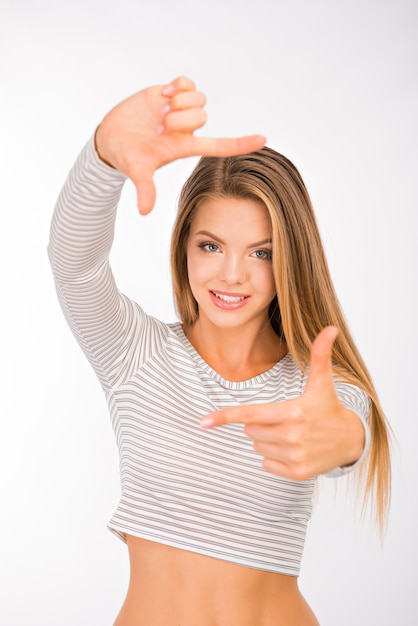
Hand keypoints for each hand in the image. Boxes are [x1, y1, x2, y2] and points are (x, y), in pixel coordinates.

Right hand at [95, 76, 265, 214]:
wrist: (110, 138)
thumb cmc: (126, 157)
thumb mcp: (137, 171)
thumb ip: (145, 189)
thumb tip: (144, 211)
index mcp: (184, 147)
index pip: (219, 146)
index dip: (241, 144)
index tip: (264, 140)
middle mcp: (186, 129)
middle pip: (203, 117)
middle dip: (180, 119)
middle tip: (159, 127)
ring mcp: (179, 111)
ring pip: (199, 99)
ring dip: (180, 102)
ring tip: (160, 111)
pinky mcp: (170, 94)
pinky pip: (188, 83)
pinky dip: (179, 86)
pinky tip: (164, 94)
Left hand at [200, 327, 365, 479]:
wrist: (351, 440)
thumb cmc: (328, 407)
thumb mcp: (322, 382)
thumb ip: (320, 353)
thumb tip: (331, 328)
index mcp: (293, 412)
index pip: (251, 414)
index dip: (225, 416)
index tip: (203, 422)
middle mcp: (292, 436)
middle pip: (250, 430)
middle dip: (260, 423)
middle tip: (284, 418)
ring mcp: (295, 456)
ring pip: (257, 446)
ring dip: (267, 439)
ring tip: (291, 433)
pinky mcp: (297, 473)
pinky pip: (266, 463)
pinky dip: (274, 456)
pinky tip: (294, 449)